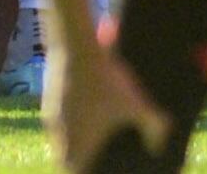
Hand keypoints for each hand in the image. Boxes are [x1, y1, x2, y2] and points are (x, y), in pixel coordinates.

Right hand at [44, 48, 169, 172]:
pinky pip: (57, 115)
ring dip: (73, 137)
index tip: (99, 170)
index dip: (85, 173)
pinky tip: (85, 103)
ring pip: (60, 135)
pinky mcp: (47, 96)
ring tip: (92, 129)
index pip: (75, 172)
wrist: (76, 46)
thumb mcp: (136, 103)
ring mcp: (50, 114)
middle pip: (65, 157)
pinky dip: (69, 116)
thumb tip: (159, 145)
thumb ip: (153, 127)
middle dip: (81, 158)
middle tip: (98, 153)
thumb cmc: (106, 80)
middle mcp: (59, 134)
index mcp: (77, 145)